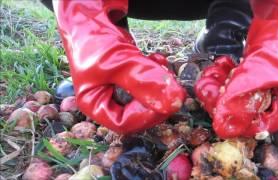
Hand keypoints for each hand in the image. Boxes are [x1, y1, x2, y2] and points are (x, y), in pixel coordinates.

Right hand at [53, 0, 185, 133]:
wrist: (91, 13)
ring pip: (147, 96)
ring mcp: (120, 87)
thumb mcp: (118, 61)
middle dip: (156, 97)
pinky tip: (158, 57)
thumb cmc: (94, 38)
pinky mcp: (131, 75)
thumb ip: (145, 82)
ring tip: (161, 64)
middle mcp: (107, 99)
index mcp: (94, 104)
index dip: (146, 115)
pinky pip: (148, 81)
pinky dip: (156, 71)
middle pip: (139, 112)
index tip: (165, 101)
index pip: (124, 123)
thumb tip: (174, 104)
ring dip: (159, 82)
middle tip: (169, 83)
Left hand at [195, 0, 277, 137]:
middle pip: (247, 112)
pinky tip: (220, 68)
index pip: (261, 126)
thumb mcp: (260, 74)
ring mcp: (264, 86)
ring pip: (238, 97)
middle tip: (213, 98)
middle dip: (229, 104)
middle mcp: (276, 99)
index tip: (220, 121)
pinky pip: (235, 82)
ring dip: (225, 89)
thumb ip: (239, 97)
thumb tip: (221, 120)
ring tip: (215, 80)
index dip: (239, 125)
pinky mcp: (252, 75)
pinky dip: (226, 77)